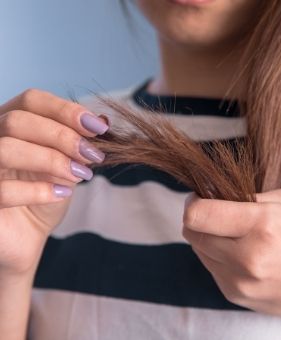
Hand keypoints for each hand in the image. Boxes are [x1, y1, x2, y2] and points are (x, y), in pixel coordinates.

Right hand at [0, 89, 107, 275]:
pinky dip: (38, 191)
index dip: (66, 110)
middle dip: (63, 136)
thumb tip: (101, 122)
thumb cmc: (46, 194)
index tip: (99, 127)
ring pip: (7, 148)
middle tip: (93, 154)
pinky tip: (61, 195)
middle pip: (18, 120)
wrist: (29, 233)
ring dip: (53, 160)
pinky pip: (3, 189)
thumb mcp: (68, 165)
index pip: (32, 100)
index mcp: (12, 124)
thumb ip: (79, 144)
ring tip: (81, 175)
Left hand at [182, 189, 280, 323]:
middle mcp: (247, 257)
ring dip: (205, 236)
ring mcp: (239, 281)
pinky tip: (235, 251)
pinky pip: (208, 266)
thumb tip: (213, 195)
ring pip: (197, 249)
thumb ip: (247, 196)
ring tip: (228, 233)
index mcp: (261, 226)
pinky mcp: (234, 295)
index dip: (192, 202)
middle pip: (191, 232)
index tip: (199, 197)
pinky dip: (214, 255)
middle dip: (197, 218)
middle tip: (212, 213)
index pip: (199, 215)